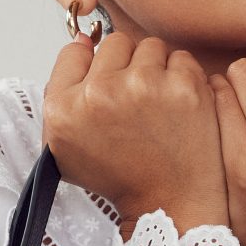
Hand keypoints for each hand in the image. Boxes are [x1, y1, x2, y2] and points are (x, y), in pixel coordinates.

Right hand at [42, 29, 228, 236]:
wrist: (169, 204)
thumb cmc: (122, 177)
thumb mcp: (67, 146)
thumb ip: (62, 91)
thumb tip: (83, 41)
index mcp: (63, 107)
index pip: (75, 51)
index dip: (94, 70)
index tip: (108, 91)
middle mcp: (98, 93)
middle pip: (115, 43)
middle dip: (127, 67)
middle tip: (137, 105)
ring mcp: (142, 85)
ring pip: (150, 47)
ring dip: (157, 71)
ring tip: (159, 108)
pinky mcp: (183, 86)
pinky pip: (182, 58)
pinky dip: (184, 80)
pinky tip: (180, 110)